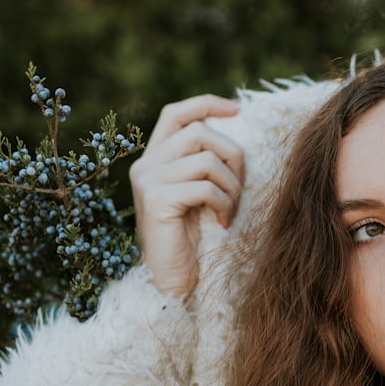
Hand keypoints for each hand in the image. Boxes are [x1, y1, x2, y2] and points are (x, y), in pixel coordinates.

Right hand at [128, 94, 244, 297]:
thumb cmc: (192, 240)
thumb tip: (237, 136)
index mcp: (154, 159)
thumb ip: (206, 165)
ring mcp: (147, 181)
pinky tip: (222, 224)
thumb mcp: (200, 195)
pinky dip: (224, 205)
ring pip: (207, 160)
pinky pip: (205, 187)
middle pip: (200, 132)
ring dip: (231, 186)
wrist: (171, 281)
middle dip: (233, 156)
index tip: (237, 109)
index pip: (176, 113)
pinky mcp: (155, 200)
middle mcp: (145, 165)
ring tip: (230, 210)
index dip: (206, 104)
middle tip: (240, 187)